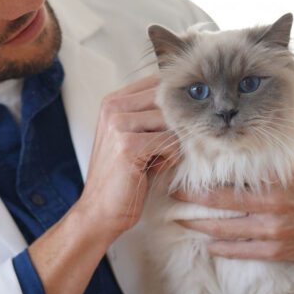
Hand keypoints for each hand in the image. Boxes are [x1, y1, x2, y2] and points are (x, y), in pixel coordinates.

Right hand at [73, 75, 179, 239]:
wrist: (100, 210)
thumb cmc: (124, 175)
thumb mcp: (135, 138)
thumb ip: (152, 116)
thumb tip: (193, 99)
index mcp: (113, 101)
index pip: (157, 83)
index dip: (175, 101)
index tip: (179, 121)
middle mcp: (113, 107)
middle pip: (167, 99)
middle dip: (177, 124)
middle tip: (169, 147)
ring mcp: (118, 124)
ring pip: (171, 120)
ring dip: (174, 142)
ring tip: (159, 159)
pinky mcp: (127, 144)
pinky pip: (170, 141)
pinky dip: (171, 157)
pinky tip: (156, 167)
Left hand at [174, 139, 293, 262]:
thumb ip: (279, 139)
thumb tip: (256, 114)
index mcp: (276, 177)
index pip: (232, 173)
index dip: (205, 171)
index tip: (184, 166)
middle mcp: (273, 204)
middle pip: (221, 200)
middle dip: (193, 197)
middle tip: (171, 192)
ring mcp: (274, 230)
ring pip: (226, 229)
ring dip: (199, 224)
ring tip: (179, 217)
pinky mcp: (277, 250)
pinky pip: (242, 250)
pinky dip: (221, 247)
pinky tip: (207, 243)